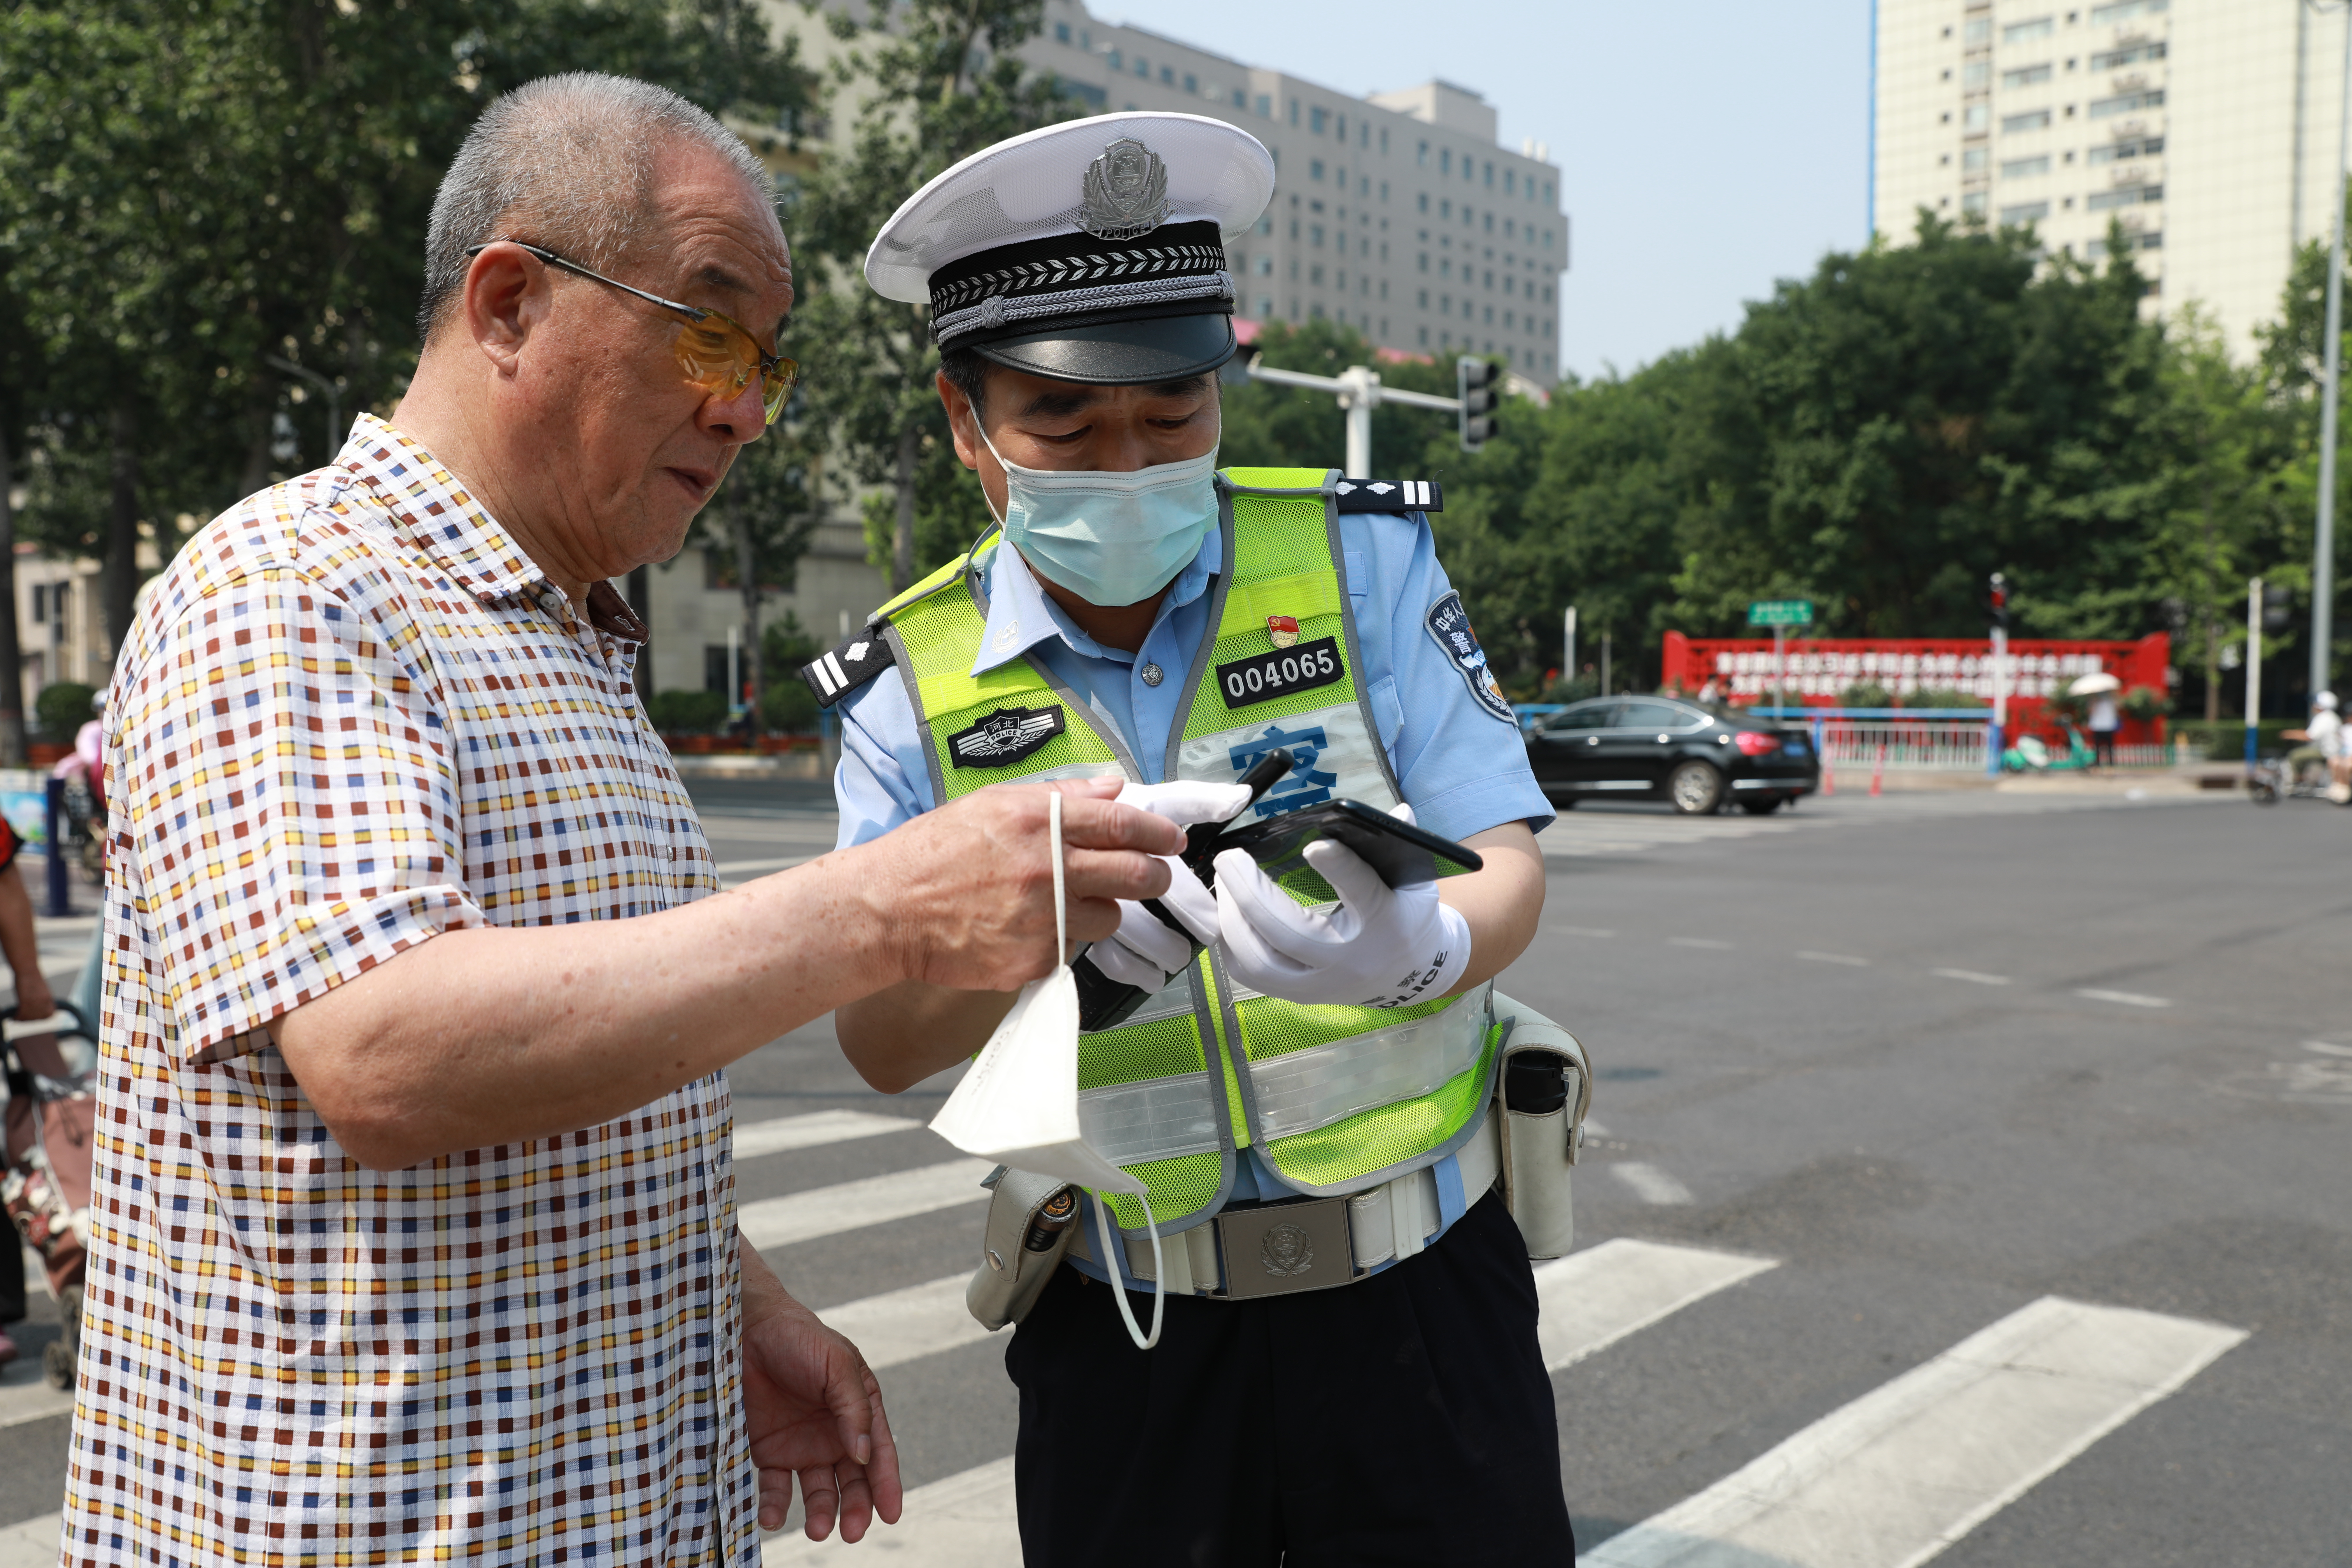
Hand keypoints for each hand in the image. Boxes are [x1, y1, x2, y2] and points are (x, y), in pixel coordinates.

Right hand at [12, 973, 54, 1024]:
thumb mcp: (42, 989)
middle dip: (30, 1019)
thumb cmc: (32, 977)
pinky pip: (22, 1013)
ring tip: (17, 1017)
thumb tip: (38, 1007)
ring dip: (23, 1019)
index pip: (50, 1014)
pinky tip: (14, 1017)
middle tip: (22, 1018)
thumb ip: (42, 999)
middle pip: (39, 1017)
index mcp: (49, 997)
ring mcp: (35, 1001)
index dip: (42, 1017)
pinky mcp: (26, 1000)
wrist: (27, 968)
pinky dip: (18, 1017)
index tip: (34, 1017)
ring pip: (30, 1017)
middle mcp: (44, 1001)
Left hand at [738, 1239, 902, 1541]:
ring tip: (818, 1530)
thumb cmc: (798, 1338)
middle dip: (856, 1508)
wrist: (744, 1328)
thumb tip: (864, 1454)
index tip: (890, 1515)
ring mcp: (799, 1445)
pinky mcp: (766, 1452)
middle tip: (851, 1531)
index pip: (878, 1453)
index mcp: (857, 1409)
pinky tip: (771, 1517)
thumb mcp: (836, 1364)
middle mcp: (832, 1433)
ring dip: (821, 1513)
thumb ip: (854, 1408)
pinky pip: (773, 1487)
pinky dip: (774, 1506)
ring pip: (817, 1491)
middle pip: (851, 1481)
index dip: (887, 1485)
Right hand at [865, 777, 1183, 992]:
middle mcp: (1047, 871)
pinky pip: (1071, 950)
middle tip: (1156, 874)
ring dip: (1103, 910)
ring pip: (1108, 918)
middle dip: (1155, 875)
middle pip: (1133, 874)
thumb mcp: (992, 804)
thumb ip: (1059, 796)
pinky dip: (1062, 938)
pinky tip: (1030, 927)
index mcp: (1038, 824)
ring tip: (1072, 902)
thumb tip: (1113, 788)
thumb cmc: (932, 852)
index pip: (1122, 825)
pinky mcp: (1033, 960)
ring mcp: (1042, 920)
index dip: (1157, 832)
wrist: (887, 910)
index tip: (1172, 839)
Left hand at [1213, 804, 1471, 1007]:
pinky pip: (1249, 973)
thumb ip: (1402, 845)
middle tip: (1230, 859)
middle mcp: (1347, 961)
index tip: (1315, 845)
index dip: (1339, 867)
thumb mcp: (1414, 882)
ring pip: (1259, 961)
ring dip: (1232, 920)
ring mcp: (1318, 984)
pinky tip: (1225, 912)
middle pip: (1289, 934)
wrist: (1410, 976)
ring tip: (1222, 884)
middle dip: (1251, 894)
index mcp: (1383, 922)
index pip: (1361, 892)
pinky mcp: (1297, 994)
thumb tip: (1398, 810)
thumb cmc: (1406, 920)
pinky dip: (1230, 942)